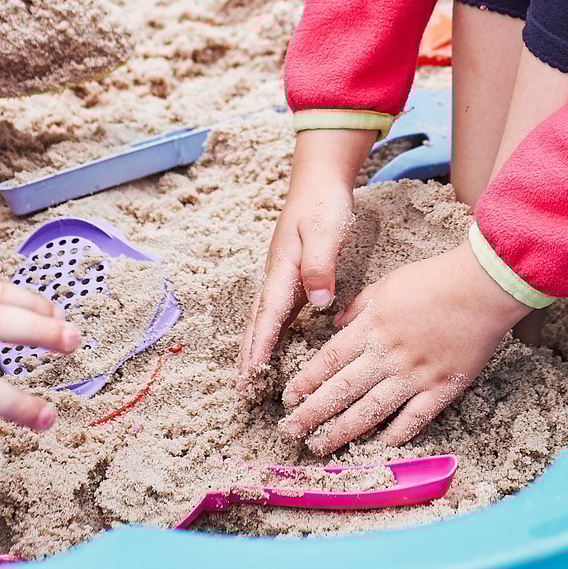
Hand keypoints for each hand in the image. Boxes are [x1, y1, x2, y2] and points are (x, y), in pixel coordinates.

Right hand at [237, 129, 370, 383]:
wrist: (318, 179)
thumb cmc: (323, 203)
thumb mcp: (326, 230)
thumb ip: (321, 265)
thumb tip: (319, 302)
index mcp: (283, 267)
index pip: (270, 313)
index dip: (261, 344)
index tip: (252, 373)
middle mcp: (276, 275)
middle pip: (258, 321)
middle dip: (249, 354)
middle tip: (241, 388)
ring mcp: (281, 276)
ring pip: (264, 318)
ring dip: (255, 347)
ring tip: (248, 376)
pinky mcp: (290, 275)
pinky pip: (276, 311)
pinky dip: (268, 332)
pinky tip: (270, 347)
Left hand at [279, 242, 529, 453]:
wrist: (483, 287)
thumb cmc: (435, 280)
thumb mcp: (386, 284)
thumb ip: (358, 307)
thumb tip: (336, 323)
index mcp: (371, 327)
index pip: (329, 360)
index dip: (306, 382)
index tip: (288, 399)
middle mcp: (387, 354)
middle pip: (341, 390)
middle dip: (313, 414)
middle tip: (291, 432)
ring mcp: (415, 374)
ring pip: (371, 411)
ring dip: (342, 431)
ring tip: (321, 446)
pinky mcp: (442, 387)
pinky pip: (414, 418)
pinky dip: (395, 434)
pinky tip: (377, 445)